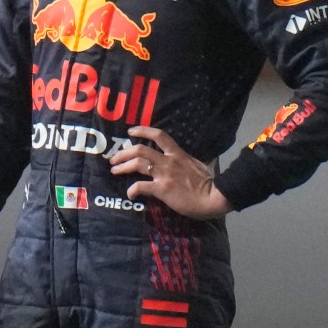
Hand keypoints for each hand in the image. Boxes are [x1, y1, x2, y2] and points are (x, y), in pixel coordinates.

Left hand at [111, 126, 228, 218]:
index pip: (159, 135)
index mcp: (178, 154)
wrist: (213, 197)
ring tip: (115, 171)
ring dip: (122, 166)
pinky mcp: (162, 189)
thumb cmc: (208, 183)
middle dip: (124, 153)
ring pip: (138, 163)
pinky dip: (132, 189)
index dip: (142, 131)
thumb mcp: (200, 165)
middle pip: (141, 149)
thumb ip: (192, 161)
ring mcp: (164, 174)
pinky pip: (141, 186)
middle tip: (114, 158)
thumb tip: (198, 160)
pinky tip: (130, 194)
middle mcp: (168, 161)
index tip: (130, 132)